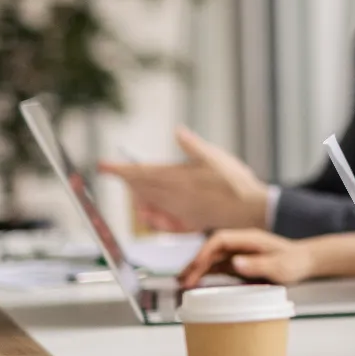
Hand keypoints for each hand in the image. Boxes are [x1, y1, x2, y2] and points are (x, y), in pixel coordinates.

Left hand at [98, 126, 267, 231]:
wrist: (251, 210)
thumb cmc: (235, 182)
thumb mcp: (215, 156)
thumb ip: (193, 146)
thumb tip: (177, 131)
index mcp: (178, 178)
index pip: (141, 172)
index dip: (120, 170)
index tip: (103, 166)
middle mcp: (174, 197)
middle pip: (142, 189)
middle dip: (128, 181)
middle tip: (117, 174)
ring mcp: (179, 212)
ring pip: (150, 204)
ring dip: (138, 197)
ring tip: (133, 191)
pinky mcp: (188, 224)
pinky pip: (162, 222)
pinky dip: (152, 218)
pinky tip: (148, 215)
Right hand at [178, 228, 313, 288]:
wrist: (305, 261)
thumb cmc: (295, 262)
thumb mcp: (280, 266)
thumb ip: (259, 265)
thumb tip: (234, 263)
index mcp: (249, 239)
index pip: (220, 240)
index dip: (205, 252)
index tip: (197, 266)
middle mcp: (240, 244)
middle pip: (212, 250)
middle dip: (195, 263)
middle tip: (182, 280)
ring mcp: (238, 253)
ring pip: (212, 259)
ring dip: (196, 269)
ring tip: (181, 283)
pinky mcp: (239, 263)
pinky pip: (218, 267)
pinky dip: (205, 274)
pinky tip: (195, 283)